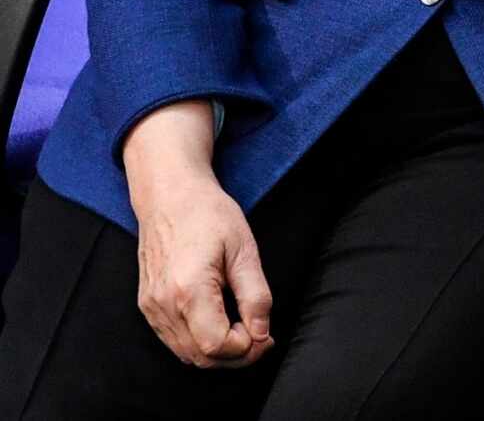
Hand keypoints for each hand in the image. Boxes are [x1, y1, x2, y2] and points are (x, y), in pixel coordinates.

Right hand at [124, 102, 273, 368]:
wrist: (170, 195)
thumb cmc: (209, 214)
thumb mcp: (244, 249)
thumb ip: (255, 295)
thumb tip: (261, 334)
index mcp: (190, 290)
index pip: (217, 345)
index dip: (246, 347)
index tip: (265, 333)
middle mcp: (164, 305)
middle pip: (201, 357)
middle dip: (236, 356)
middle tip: (260, 336)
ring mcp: (151, 308)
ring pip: (186, 354)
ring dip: (218, 353)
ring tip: (244, 329)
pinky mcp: (148, 306)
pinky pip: (173, 340)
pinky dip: (199, 343)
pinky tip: (220, 323)